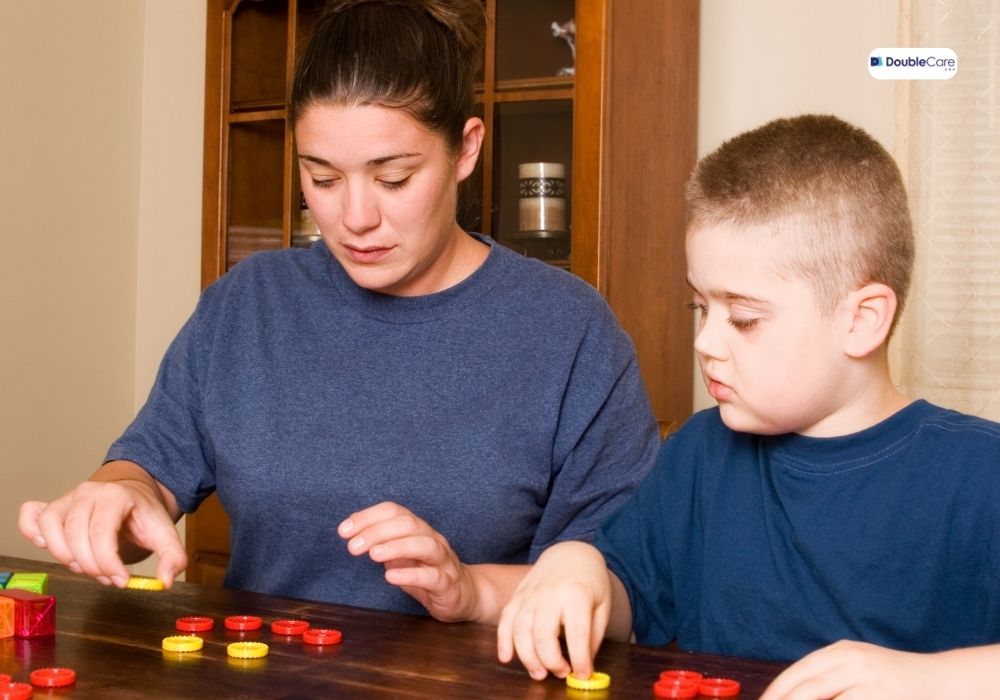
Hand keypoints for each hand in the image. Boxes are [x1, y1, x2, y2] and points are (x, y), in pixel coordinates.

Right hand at [19, 478, 186, 587]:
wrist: (132, 495)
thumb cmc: (143, 516)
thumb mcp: (165, 534)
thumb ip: (173, 557)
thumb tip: (165, 581)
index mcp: (116, 495)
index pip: (101, 533)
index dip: (108, 563)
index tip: (122, 581)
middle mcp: (88, 493)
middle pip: (75, 535)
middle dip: (91, 565)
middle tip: (109, 578)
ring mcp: (68, 499)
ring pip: (51, 530)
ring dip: (66, 557)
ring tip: (88, 567)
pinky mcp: (53, 508)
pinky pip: (31, 517)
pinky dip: (32, 533)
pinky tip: (48, 547)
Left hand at [338, 501, 479, 621]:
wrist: (467, 595)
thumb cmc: (428, 573)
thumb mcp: (402, 556)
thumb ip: (382, 544)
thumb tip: (352, 532)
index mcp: (418, 530)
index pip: (394, 511)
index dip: (368, 517)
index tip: (344, 530)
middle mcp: (432, 539)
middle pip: (408, 524)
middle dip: (377, 531)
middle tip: (353, 546)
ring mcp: (443, 561)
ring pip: (425, 545)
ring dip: (396, 547)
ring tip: (373, 555)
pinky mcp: (449, 585)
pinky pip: (433, 577)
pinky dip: (411, 575)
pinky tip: (391, 577)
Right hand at [496, 541, 611, 681]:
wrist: (571, 554)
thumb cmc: (590, 583)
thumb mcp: (602, 606)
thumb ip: (593, 637)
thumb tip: (582, 668)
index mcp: (577, 594)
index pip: (577, 633)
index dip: (580, 659)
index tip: (582, 674)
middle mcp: (550, 593)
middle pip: (544, 633)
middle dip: (551, 661)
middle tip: (562, 673)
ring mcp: (530, 593)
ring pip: (521, 629)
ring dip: (528, 657)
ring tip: (540, 673)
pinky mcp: (517, 595)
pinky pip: (505, 619)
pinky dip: (503, 640)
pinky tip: (506, 657)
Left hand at [760, 640, 935, 699]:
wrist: (944, 681)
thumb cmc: (897, 681)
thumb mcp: (861, 670)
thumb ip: (831, 680)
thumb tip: (792, 695)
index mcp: (842, 651)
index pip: (799, 672)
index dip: (776, 691)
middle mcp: (852, 661)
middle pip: (806, 686)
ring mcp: (868, 679)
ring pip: (820, 696)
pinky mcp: (880, 696)